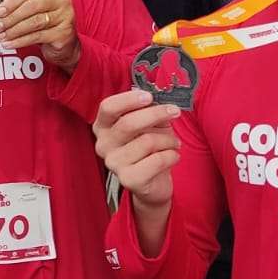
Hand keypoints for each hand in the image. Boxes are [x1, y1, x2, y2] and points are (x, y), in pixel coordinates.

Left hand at [0, 0, 79, 69]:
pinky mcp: (64, 33)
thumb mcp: (36, 13)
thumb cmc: (48, 26)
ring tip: (1, 36)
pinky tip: (10, 43)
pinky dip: (20, 41)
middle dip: (11, 17)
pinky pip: (37, 37)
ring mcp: (65, 17)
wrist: (66, 45)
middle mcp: (62, 1)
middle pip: (31, 7)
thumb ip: (20, 9)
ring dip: (14, 30)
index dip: (12, 1)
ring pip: (34, 22)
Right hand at [93, 89, 181, 211]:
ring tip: (174, 143)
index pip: (107, 107)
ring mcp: (114, 163)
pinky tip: (172, 156)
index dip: (129, 100)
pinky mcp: (129, 180)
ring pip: (147, 141)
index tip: (149, 97)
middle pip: (128, 123)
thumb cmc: (149, 148)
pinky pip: (157, 160)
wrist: (153, 182)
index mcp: (103, 126)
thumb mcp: (147, 125)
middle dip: (156, 114)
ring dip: (169, 139)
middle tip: (174, 111)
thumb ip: (147, 110)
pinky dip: (171, 155)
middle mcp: (103, 144)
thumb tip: (159, 99)